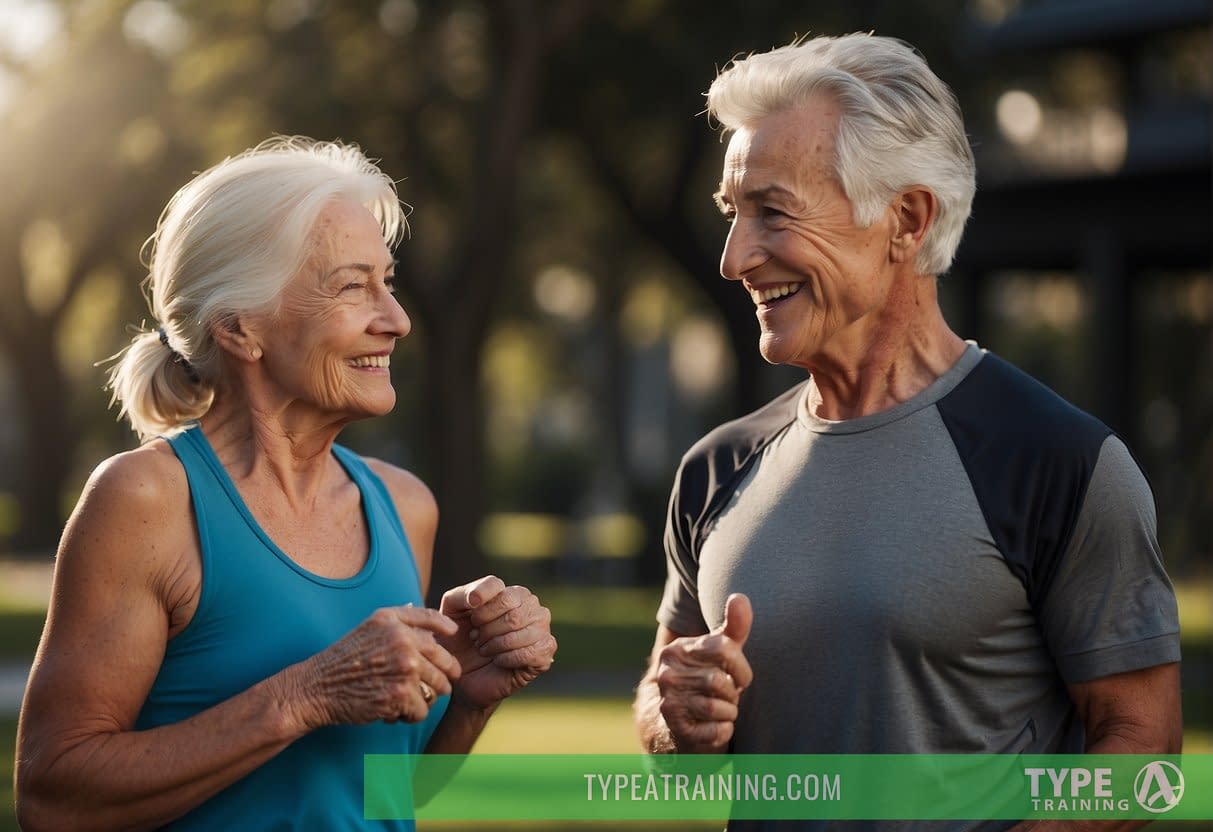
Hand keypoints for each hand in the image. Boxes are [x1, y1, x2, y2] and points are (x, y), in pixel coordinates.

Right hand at [289, 606, 461, 728]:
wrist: (317, 688)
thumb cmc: (343, 660)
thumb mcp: (370, 628)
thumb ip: (402, 622)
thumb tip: (438, 624)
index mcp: (393, 621)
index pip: (432, 619)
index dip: (447, 628)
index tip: (454, 635)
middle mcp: (402, 640)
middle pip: (445, 661)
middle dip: (441, 677)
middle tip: (431, 687)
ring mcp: (404, 667)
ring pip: (437, 688)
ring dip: (423, 699)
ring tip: (402, 700)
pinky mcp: (401, 694)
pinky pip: (422, 710)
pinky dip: (409, 716)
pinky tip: (391, 712)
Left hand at [439, 575, 557, 710]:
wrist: (464, 673)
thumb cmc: (460, 638)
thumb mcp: (453, 611)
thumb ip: (461, 596)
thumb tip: (476, 598)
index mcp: (513, 591)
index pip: (498, 589)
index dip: (481, 610)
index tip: (471, 622)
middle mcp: (532, 606)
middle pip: (512, 614)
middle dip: (487, 631)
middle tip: (477, 640)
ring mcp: (542, 628)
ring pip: (521, 633)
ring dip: (496, 646)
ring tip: (485, 650)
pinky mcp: (544, 653)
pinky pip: (530, 653)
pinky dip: (507, 659)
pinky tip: (498, 661)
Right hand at [655, 593, 752, 752]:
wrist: (680, 722)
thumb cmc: (707, 680)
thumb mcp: (721, 653)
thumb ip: (733, 627)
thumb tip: (740, 597)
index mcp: (678, 649)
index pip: (723, 649)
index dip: (741, 667)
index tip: (741, 678)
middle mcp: (667, 673)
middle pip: (720, 681)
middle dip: (733, 692)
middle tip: (729, 696)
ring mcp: (668, 700)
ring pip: (718, 707)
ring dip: (730, 712)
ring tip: (723, 709)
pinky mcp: (675, 728)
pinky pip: (715, 731)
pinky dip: (724, 730)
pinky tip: (718, 726)